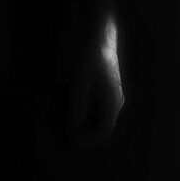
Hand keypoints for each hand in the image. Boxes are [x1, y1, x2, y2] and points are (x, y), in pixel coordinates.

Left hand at [67, 0, 123, 147]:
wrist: (102, 38)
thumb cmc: (90, 60)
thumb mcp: (78, 86)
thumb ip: (75, 111)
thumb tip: (71, 134)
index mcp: (113, 102)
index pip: (102, 133)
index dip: (85, 141)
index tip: (67, 140)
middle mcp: (118, 101)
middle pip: (102, 128)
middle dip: (82, 134)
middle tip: (61, 133)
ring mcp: (116, 96)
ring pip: (101, 120)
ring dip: (83, 125)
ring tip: (64, 121)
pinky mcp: (111, 91)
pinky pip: (100, 111)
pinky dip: (87, 115)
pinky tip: (73, 109)